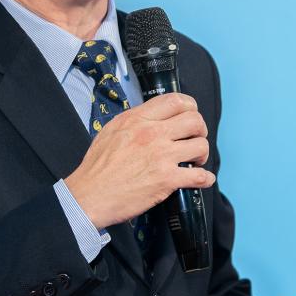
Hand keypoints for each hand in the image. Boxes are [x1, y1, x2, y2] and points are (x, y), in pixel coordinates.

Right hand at [64, 93, 213, 228]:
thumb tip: (152, 120)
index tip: (190, 115)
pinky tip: (203, 180)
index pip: (174, 100)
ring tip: (195, 161)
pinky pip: (199, 175)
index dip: (190, 107)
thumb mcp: (111, 131)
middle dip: (200, 130)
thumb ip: (134, 122)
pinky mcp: (166, 179)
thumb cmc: (96, 168)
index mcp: (137, 120)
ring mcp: (161, 156)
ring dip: (202, 154)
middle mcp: (151, 134)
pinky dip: (206, 179)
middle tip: (195, 139)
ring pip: (200, 145)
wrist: (89, 195)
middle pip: (194, 120)